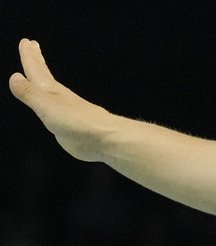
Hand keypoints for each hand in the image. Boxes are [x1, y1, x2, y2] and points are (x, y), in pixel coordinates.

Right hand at [9, 38, 112, 161]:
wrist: (104, 138)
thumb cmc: (76, 121)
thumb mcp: (46, 106)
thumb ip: (29, 93)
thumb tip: (14, 77)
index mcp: (50, 90)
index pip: (36, 69)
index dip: (29, 56)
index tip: (26, 42)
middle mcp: (57, 96)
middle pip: (44, 74)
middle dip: (36, 60)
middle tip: (32, 45)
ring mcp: (65, 109)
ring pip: (49, 89)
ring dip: (42, 77)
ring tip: (39, 72)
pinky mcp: (70, 123)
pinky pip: (54, 105)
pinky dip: (49, 98)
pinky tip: (51, 102)